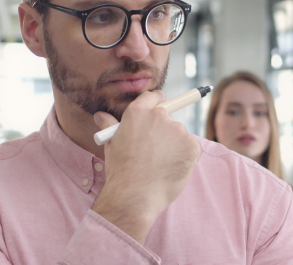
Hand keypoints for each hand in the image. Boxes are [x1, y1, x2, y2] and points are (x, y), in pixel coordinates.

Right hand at [91, 90, 201, 243]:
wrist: (134, 195)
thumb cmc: (120, 171)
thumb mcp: (111, 144)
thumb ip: (110, 126)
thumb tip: (101, 116)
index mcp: (138, 112)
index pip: (153, 97)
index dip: (157, 102)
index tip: (159, 109)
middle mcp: (159, 117)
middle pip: (168, 118)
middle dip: (163, 131)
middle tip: (155, 151)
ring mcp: (178, 131)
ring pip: (179, 135)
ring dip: (174, 146)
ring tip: (160, 165)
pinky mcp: (192, 146)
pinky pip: (191, 149)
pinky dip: (185, 158)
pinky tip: (171, 170)